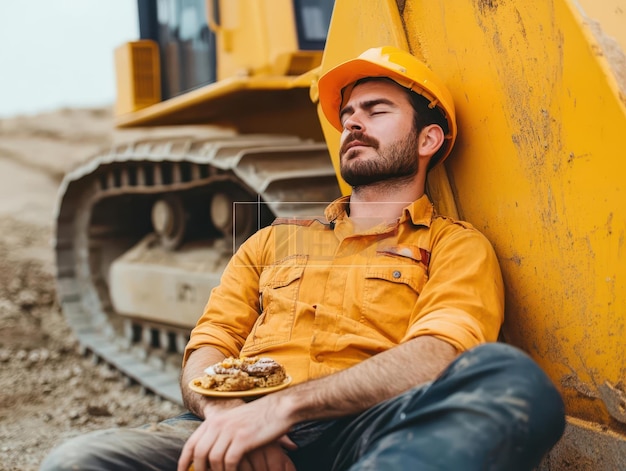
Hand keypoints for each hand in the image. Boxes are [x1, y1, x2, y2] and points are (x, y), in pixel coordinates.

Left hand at [177, 394, 295, 470]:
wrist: (280, 408)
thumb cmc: (260, 417)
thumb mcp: (235, 421)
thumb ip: (221, 433)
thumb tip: (210, 454)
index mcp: (214, 420)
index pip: (191, 443)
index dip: (184, 461)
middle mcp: (219, 424)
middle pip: (199, 453)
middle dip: (200, 470)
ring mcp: (230, 431)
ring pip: (213, 459)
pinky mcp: (243, 439)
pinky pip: (229, 462)